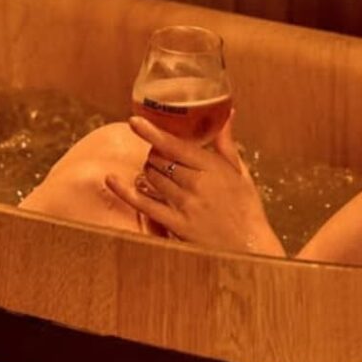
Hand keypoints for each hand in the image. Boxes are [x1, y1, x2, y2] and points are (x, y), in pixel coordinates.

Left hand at [105, 114, 284, 255]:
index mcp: (213, 168)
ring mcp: (185, 204)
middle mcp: (197, 183)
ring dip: (148, 171)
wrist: (250, 248)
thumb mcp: (240, 173)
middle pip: (159, 160)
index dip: (152, 132)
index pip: (175, 145)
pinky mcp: (175, 224)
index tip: (135, 121)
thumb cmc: (246, 209)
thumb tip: (228, 113)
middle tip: (160, 157)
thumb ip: (226, 143)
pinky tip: (112, 179)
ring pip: (151, 177)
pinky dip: (125, 190)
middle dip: (154, 155)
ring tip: (156, 173)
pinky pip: (143, 203)